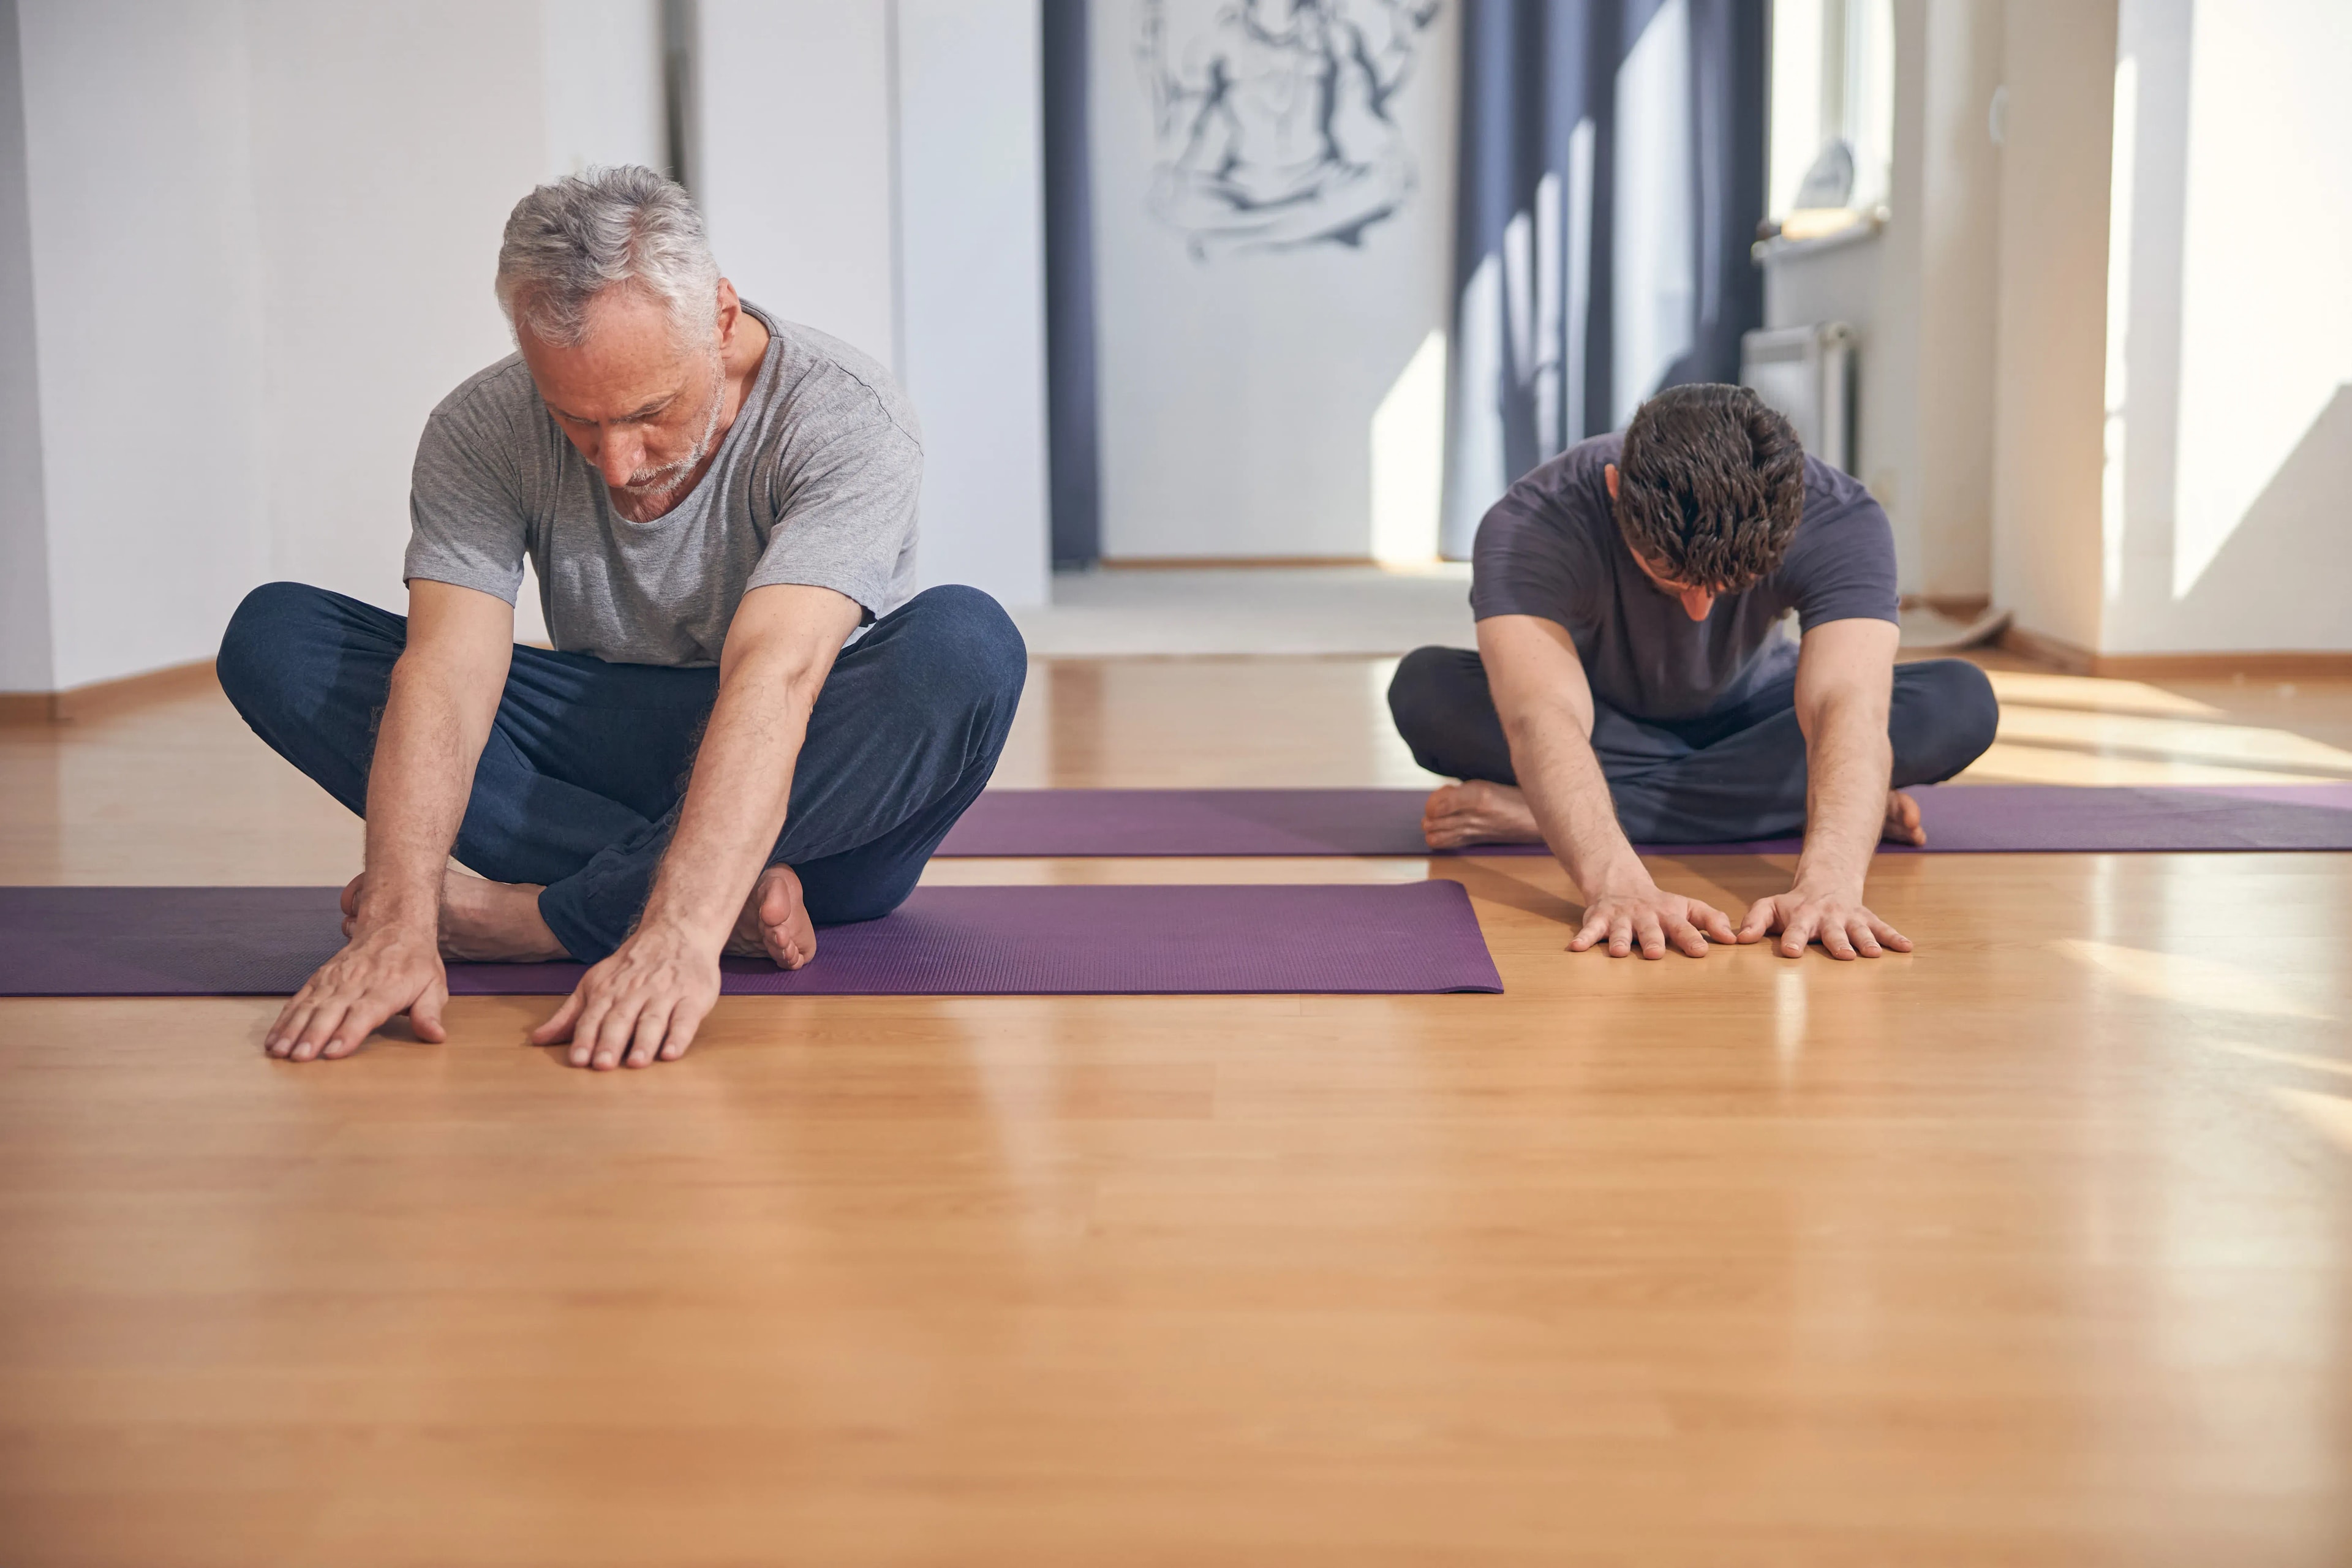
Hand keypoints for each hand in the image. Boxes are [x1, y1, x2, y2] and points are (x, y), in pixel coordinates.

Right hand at [264, 923, 446, 1061]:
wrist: (394, 925)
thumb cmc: (415, 962)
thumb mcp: (433, 986)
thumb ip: (429, 1013)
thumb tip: (436, 1036)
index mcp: (386, 987)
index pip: (366, 1012)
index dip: (349, 1032)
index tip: (333, 1052)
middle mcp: (357, 982)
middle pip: (332, 1011)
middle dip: (314, 1035)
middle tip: (299, 1058)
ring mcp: (335, 979)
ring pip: (310, 1006)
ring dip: (292, 1029)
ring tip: (278, 1052)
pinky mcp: (320, 979)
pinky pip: (299, 1000)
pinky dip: (284, 1019)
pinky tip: (273, 1039)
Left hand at [529, 923, 720, 1069]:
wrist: (677, 931)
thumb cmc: (632, 965)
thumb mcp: (595, 984)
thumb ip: (568, 1015)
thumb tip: (537, 1039)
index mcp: (607, 991)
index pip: (592, 1017)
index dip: (585, 1039)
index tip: (577, 1060)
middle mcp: (634, 993)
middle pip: (620, 1020)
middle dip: (610, 1042)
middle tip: (602, 1065)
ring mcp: (664, 995)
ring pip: (652, 1020)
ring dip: (643, 1042)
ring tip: (636, 1063)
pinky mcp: (692, 998)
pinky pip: (685, 1019)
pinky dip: (679, 1036)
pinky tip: (671, 1053)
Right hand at [1570, 883, 1737, 958]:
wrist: (1621, 885)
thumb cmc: (1661, 906)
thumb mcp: (1687, 907)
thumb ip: (1711, 920)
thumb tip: (1733, 939)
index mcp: (1669, 916)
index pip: (1684, 926)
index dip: (1692, 938)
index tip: (1702, 951)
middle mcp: (1646, 917)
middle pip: (1650, 930)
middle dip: (1652, 940)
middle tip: (1655, 954)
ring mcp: (1621, 918)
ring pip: (1620, 930)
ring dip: (1618, 940)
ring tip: (1618, 953)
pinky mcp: (1599, 919)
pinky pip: (1590, 929)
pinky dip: (1583, 938)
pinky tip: (1575, 948)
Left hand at [1738, 882, 1913, 958]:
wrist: (1827, 883)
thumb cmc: (1793, 904)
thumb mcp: (1770, 906)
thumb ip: (1754, 921)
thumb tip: (1741, 940)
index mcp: (1802, 916)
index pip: (1795, 930)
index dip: (1793, 939)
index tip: (1791, 951)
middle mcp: (1828, 918)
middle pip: (1833, 932)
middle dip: (1838, 943)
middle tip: (1843, 956)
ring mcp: (1850, 919)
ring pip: (1859, 931)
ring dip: (1867, 942)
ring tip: (1874, 954)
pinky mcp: (1867, 920)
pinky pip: (1883, 928)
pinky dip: (1895, 937)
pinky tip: (1907, 947)